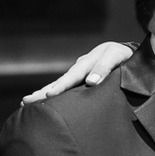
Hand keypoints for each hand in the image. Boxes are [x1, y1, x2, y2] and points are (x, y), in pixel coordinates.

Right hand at [22, 41, 136, 103]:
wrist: (128, 54)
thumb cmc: (124, 56)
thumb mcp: (117, 57)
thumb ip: (105, 67)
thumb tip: (91, 82)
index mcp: (87, 63)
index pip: (72, 76)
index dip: (61, 86)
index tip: (50, 95)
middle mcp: (80, 69)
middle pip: (59, 81)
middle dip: (43, 92)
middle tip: (26, 101)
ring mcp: (80, 75)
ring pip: (60, 85)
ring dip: (44, 93)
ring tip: (26, 102)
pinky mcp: (82, 82)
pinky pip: (67, 89)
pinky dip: (55, 93)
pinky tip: (45, 101)